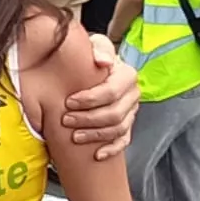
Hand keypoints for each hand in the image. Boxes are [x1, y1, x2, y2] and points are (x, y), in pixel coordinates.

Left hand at [64, 39, 139, 159]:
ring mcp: (131, 112)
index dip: (90, 99)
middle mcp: (132, 94)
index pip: (112, 91)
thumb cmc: (90, 57)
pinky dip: (111, 149)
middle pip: (115, 114)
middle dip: (88, 119)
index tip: (69, 102)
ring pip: (118, 129)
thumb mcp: (94, 45)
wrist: (91, 69)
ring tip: (74, 136)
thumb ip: (98, 48)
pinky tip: (97, 155)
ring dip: (95, 135)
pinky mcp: (127, 125)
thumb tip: (102, 62)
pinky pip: (124, 142)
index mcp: (127, 75)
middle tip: (66, 120)